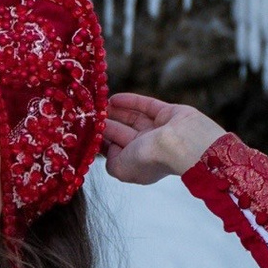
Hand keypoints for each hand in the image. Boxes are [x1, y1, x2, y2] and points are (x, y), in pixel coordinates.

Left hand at [98, 93, 224, 186]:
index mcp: (139, 163)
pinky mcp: (168, 113)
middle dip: (107, 125)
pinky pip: (145, 105)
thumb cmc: (149, 159)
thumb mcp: (120, 169)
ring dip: (117, 112)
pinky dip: (130, 101)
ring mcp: (159, 130)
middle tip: (90, 114)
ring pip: (134, 119)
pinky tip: (113, 98)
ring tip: (99, 105)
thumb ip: (109, 162)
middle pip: (123, 133)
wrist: (180, 144)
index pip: (117, 152)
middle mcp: (149, 148)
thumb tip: (106, 148)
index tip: (87, 132)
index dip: (103, 142)